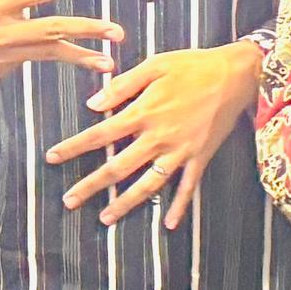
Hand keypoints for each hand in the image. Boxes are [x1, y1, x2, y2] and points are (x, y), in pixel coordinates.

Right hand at [0, 0, 124, 83]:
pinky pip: (18, 57)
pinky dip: (20, 49)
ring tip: (108, 63)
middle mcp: (2, 34)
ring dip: (80, 58)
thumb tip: (26, 4)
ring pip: (47, 55)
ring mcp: (0, 58)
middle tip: (117, 32)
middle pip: (54, 31)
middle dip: (88, 31)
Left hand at [47, 40, 265, 227]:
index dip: (74, 147)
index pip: (100, 135)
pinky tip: (169, 224)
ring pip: (148, 184)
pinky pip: (188, 187)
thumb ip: (123, 85)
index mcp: (144, 112)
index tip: (52, 157)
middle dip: (91, 186)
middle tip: (69, 201)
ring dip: (125, 203)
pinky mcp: (200, 157)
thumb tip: (93, 105)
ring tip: (105, 218)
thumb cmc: (194, 65)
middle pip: (118, 167)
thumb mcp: (155, 64)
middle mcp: (159, 137)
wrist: (238, 74)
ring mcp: (180, 151)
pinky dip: (179, 207)